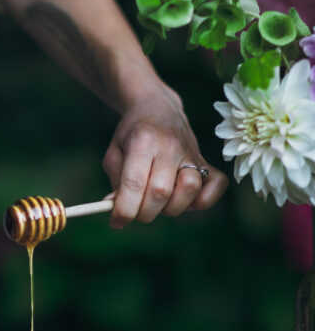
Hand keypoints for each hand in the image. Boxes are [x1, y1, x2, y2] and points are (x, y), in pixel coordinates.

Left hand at [102, 87, 227, 227]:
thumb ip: (116, 183)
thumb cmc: (132, 136)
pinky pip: (216, 185)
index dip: (124, 210)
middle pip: (161, 192)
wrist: (157, 108)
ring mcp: (191, 152)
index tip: (116, 221)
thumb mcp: (114, 154)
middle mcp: (170, 146)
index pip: (135, 184)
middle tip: (136, 210)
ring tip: (159, 202)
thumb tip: (119, 211)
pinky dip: (203, 199)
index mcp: (143, 141)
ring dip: (171, 207)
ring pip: (189, 190)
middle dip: (144, 212)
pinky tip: (185, 200)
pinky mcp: (206, 160)